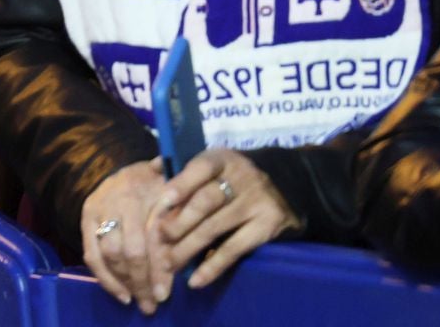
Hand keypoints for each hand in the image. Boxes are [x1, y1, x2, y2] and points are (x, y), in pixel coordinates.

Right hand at [81, 159, 175, 312]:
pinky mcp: (85, 219)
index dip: (157, 268)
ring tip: (138, 301)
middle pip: (128, 250)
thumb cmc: (158, 182)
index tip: (165, 294)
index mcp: (142, 193)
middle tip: (152, 304)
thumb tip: (196, 230)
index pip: (148, 239)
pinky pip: (91, 254)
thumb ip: (182, 209)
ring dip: (124, 282)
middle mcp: (116, 201)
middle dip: (141, 281)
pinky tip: (121, 294)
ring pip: (108, 255)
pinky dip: (105, 278)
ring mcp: (98, 210)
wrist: (126, 169)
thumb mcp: (174, 187)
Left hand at [155, 149, 299, 288]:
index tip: (163, 203)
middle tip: (160, 238)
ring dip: (189, 247)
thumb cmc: (234, 177)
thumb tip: (154, 167)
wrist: (285, 186)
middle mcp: (241, 178)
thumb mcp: (216, 165)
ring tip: (169, 263)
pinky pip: (234, 250)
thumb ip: (186, 169)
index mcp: (222, 159)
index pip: (201, 168)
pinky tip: (196, 280)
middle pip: (206, 201)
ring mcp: (256, 203)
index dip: (181, 185)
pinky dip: (213, 267)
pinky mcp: (267, 226)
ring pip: (216, 227)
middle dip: (180, 222)